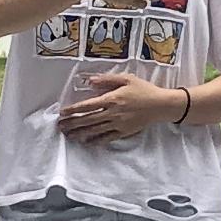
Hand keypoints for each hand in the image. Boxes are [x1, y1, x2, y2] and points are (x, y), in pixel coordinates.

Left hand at [56, 74, 182, 145]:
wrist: (161, 105)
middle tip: (60, 126)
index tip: (63, 113)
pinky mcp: (124, 131)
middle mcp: (112, 113)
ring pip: (95, 130)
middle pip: (88, 120)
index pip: (88, 105)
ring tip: (69, 135)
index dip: (73, 110)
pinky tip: (87, 142)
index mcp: (112, 99)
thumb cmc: (144, 90)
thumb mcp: (126, 79)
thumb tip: (90, 81)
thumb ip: (107, 79)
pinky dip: (96, 141)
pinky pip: (107, 138)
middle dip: (72, 123)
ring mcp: (118, 124)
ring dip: (80, 133)